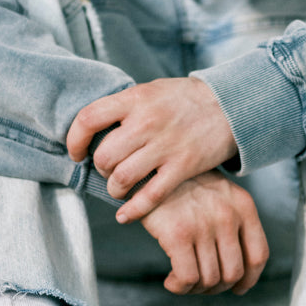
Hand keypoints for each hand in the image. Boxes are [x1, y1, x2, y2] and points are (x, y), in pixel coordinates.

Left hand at [67, 77, 237, 222]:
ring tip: (119, 188)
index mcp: (135, 98)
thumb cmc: (186, 98)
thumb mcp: (152, 89)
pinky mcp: (182, 167)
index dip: (74, 140)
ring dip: (114, 189)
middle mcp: (147, 122)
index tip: (77, 152)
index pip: (88, 119)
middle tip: (107, 169)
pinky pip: (150, 196)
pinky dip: (133, 210)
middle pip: (104, 156)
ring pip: (121, 178)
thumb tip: (94, 127)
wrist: (230, 105)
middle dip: (100, 168)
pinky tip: (125, 215)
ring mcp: (165, 145)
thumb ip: (125, 106)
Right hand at [139, 171, 268, 295]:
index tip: (238, 288)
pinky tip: (171, 281)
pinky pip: (187, 278)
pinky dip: (180, 287)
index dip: (249, 279)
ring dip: (194, 289)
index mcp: (243, 206)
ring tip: (182, 281)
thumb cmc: (182, 184)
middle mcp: (228, 215)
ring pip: (209, 279)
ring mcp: (204, 225)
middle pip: (233, 273)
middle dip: (216, 288)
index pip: (258, 255)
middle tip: (200, 285)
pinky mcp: (178, 234)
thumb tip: (236, 270)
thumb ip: (233, 222)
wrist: (149, 168)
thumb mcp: (218, 193)